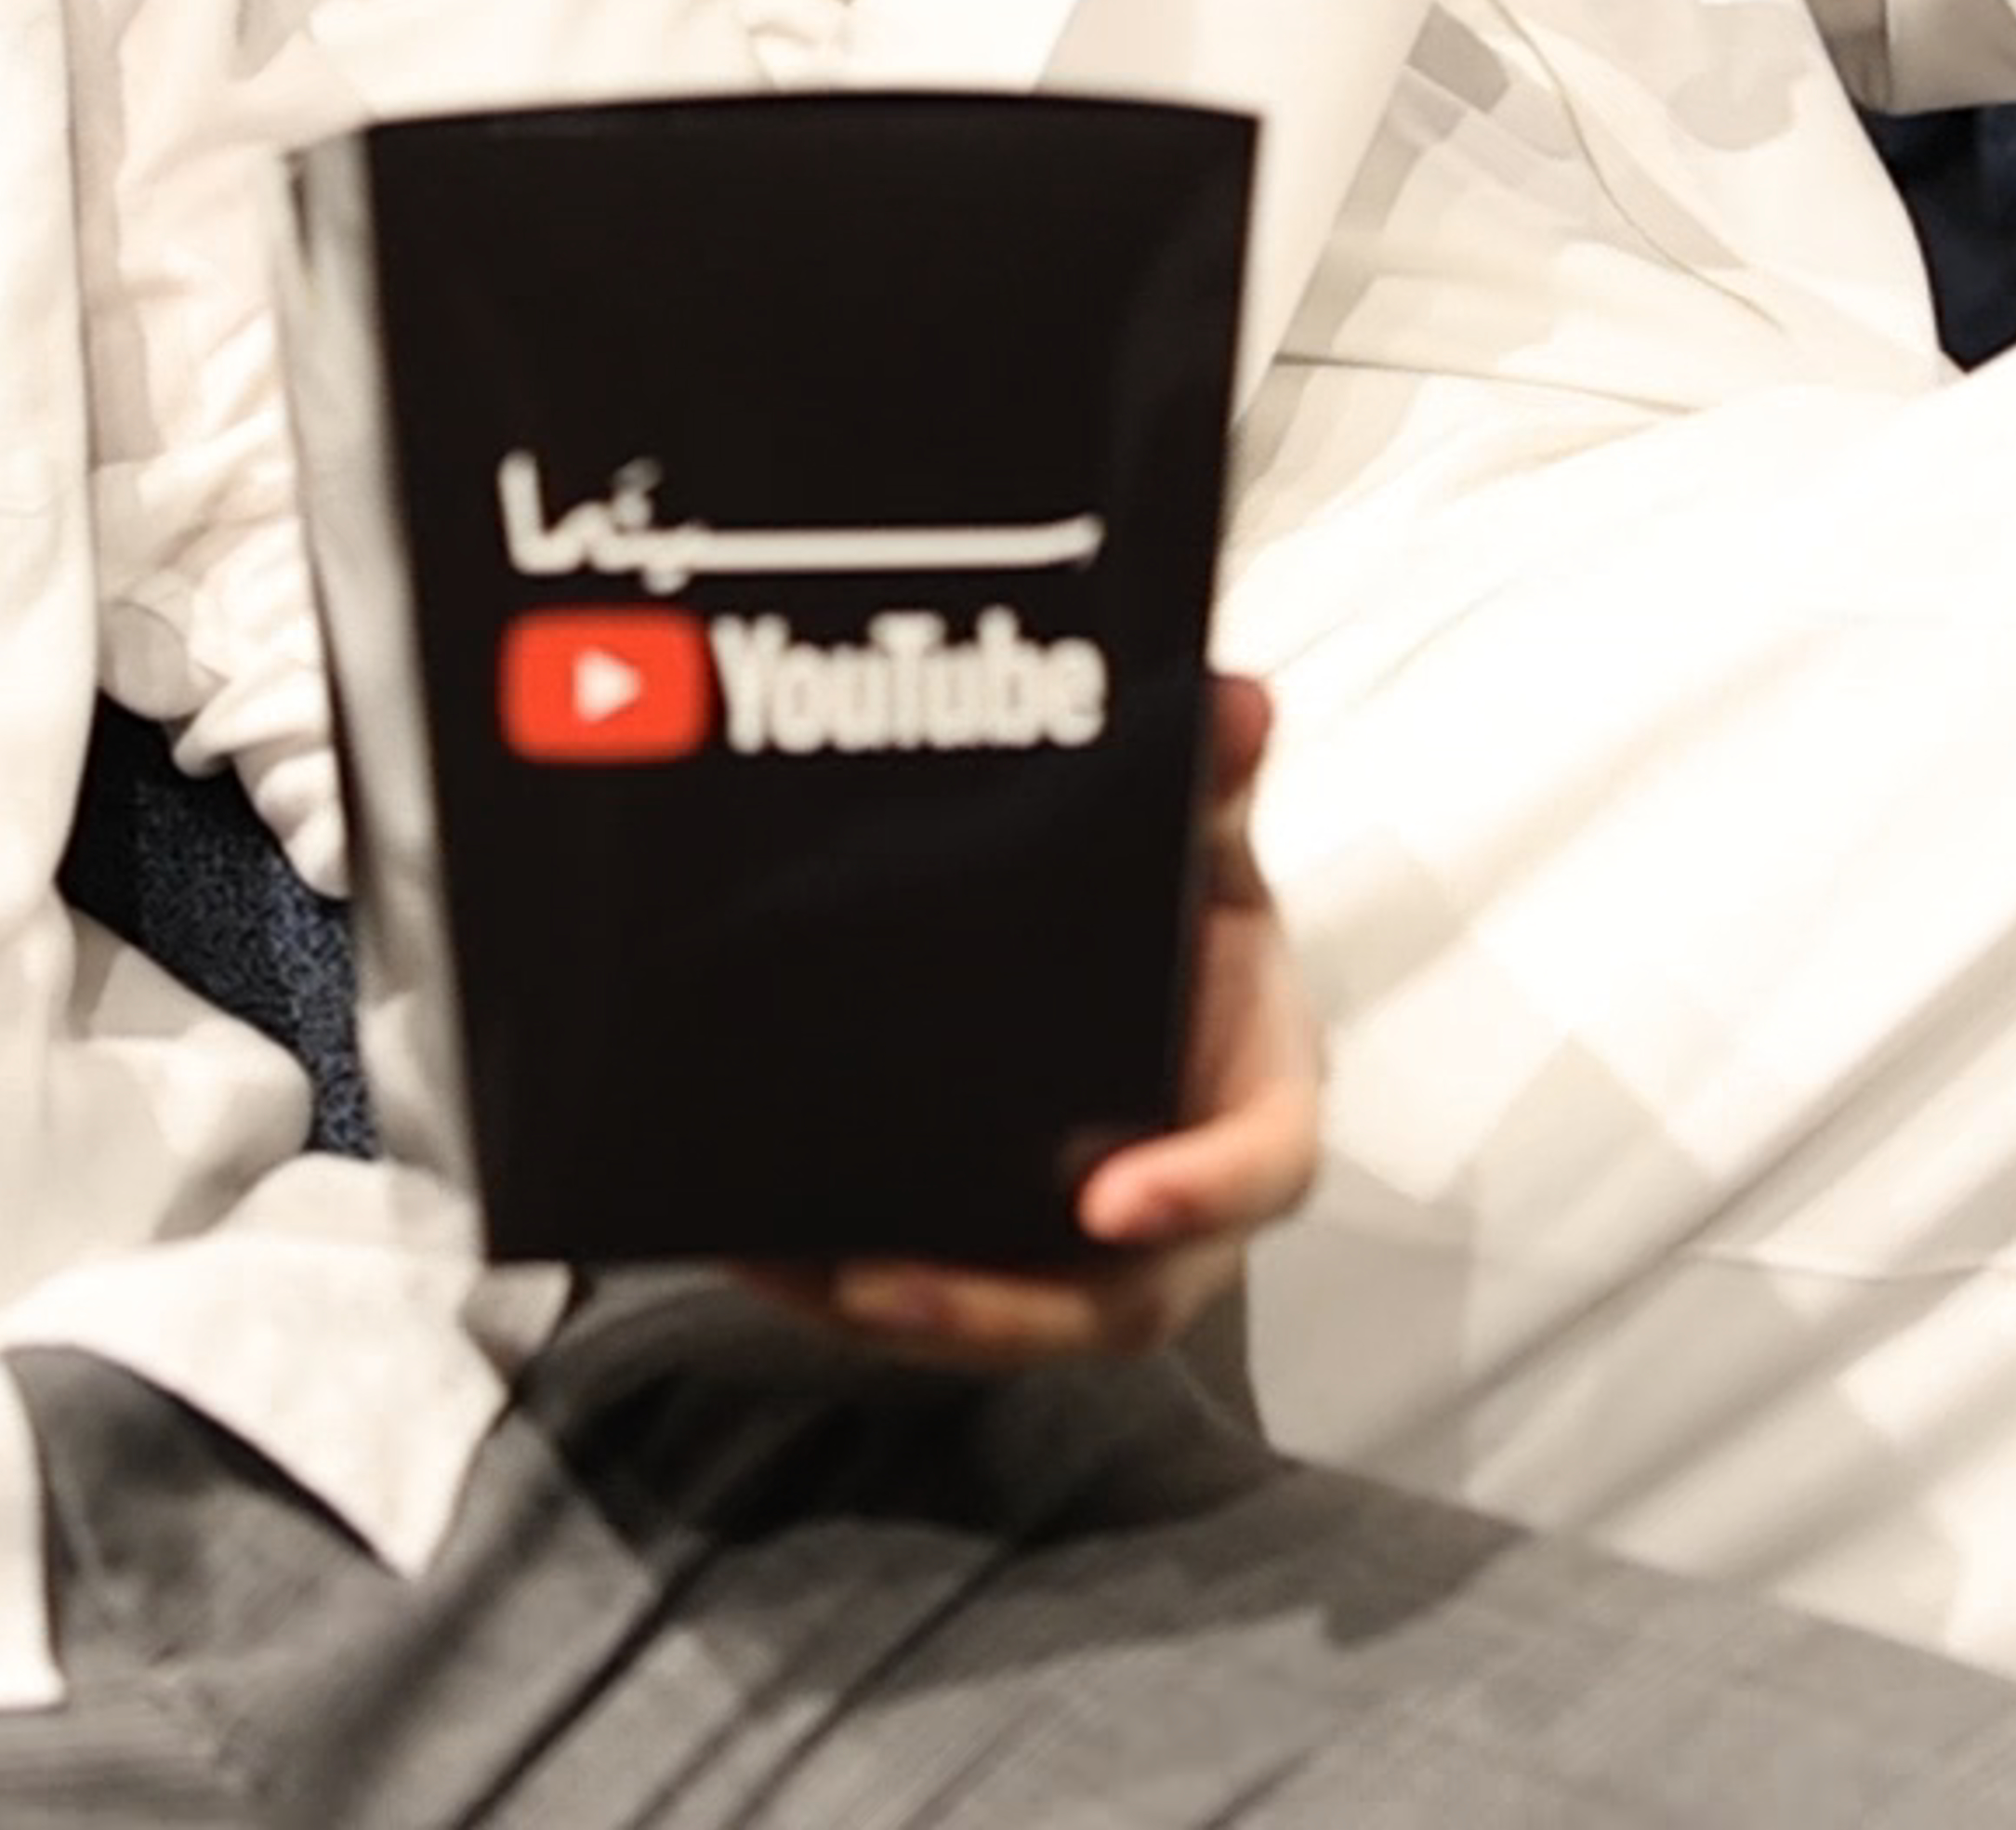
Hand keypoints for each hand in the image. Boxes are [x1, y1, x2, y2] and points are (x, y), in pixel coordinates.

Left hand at [737, 678, 1318, 1369]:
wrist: (1122, 953)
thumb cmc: (1185, 921)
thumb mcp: (1203, 847)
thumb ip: (1210, 785)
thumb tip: (1238, 703)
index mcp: (1252, 1096)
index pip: (1261, 1166)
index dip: (1200, 1193)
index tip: (1114, 1203)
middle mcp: (1177, 1198)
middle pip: (1120, 1296)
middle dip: (1002, 1307)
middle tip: (889, 1283)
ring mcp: (1083, 1244)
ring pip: (1009, 1313)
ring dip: (904, 1309)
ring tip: (797, 1269)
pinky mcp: (996, 1254)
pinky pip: (925, 1289)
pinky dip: (837, 1279)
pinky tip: (754, 1241)